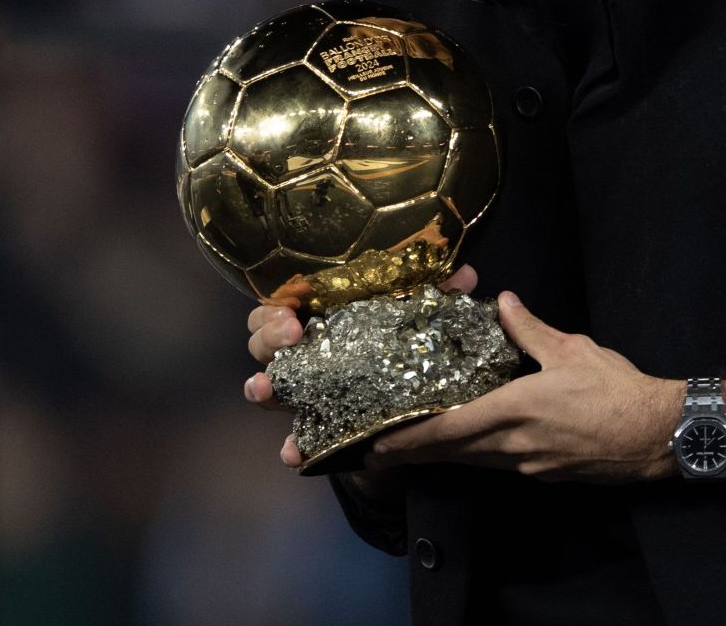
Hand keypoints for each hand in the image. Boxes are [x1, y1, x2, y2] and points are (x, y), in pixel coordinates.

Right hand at [243, 263, 479, 469]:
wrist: (414, 414)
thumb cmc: (404, 349)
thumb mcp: (420, 318)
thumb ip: (439, 294)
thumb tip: (465, 275)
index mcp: (324, 318)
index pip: (281, 302)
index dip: (276, 304)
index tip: (292, 308)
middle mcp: (306, 354)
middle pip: (262, 340)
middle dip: (267, 336)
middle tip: (291, 335)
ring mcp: (307, 393)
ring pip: (266, 387)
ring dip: (261, 387)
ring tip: (267, 387)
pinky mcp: (320, 430)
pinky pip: (296, 441)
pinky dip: (293, 446)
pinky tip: (294, 451)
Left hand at [367, 291, 681, 483]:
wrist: (657, 435)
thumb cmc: (616, 390)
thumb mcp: (572, 350)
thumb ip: (530, 329)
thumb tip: (504, 303)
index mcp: (515, 411)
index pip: (450, 429)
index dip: (412, 440)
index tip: (381, 445)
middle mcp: (515, 445)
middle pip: (454, 453)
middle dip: (417, 453)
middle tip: (381, 452)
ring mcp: (530, 465)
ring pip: (476, 462)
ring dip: (445, 456)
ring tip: (417, 448)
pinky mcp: (547, 473)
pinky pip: (500, 466)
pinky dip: (477, 457)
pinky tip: (475, 447)